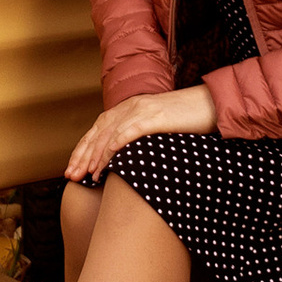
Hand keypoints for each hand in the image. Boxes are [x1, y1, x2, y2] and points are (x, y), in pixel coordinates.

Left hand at [65, 86, 216, 183]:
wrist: (210, 104)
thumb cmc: (187, 120)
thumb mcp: (157, 126)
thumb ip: (140, 136)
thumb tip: (125, 159)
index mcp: (129, 108)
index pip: (98, 130)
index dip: (83, 149)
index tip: (72, 169)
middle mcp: (131, 106)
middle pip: (98, 132)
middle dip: (82, 156)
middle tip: (71, 176)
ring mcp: (142, 110)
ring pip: (109, 134)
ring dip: (95, 156)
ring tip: (87, 175)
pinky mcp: (154, 117)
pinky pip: (129, 132)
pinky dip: (114, 147)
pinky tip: (105, 160)